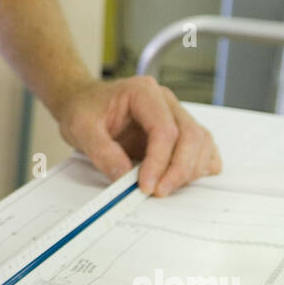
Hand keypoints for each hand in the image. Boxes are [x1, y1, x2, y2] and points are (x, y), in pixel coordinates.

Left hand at [53, 75, 221, 196]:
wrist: (82, 102)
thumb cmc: (84, 109)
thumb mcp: (81, 128)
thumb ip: (102, 152)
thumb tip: (124, 177)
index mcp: (143, 92)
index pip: (164, 129)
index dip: (159, 161)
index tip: (145, 186)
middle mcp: (165, 101)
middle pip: (190, 136)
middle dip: (178, 169)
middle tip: (158, 192)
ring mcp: (175, 114)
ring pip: (201, 142)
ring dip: (190, 170)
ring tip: (165, 188)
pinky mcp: (178, 130)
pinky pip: (202, 146)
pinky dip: (199, 165)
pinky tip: (185, 179)